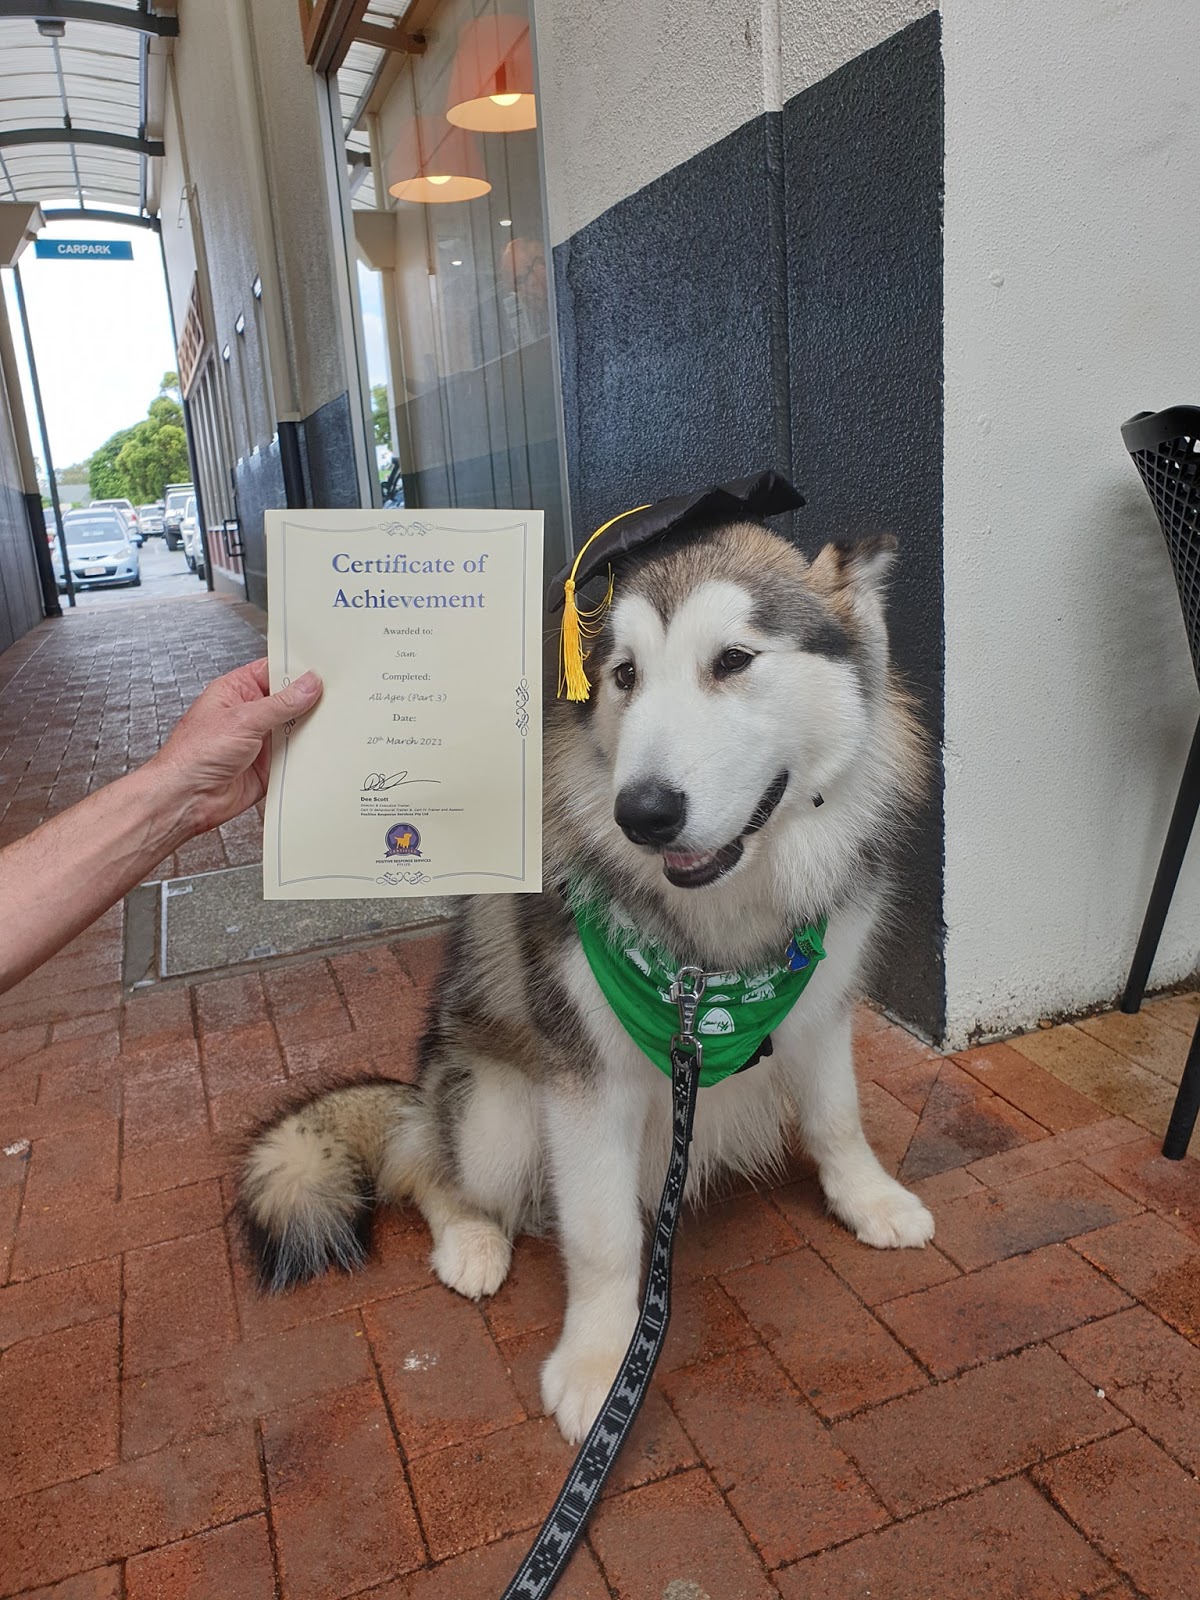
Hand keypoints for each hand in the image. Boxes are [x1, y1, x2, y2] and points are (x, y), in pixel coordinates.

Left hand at [147, 659, 322, 836]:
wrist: (186, 799)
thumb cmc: (192, 756)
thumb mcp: (242, 719)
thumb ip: (280, 703)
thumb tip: (307, 685)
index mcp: (236, 691)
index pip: (273, 671)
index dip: (297, 670)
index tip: (322, 672)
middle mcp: (249, 714)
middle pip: (289, 700)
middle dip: (309, 701)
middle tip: (333, 699)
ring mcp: (260, 740)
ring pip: (295, 728)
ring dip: (309, 729)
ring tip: (330, 724)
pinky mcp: (269, 765)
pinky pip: (295, 756)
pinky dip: (307, 755)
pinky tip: (318, 750)